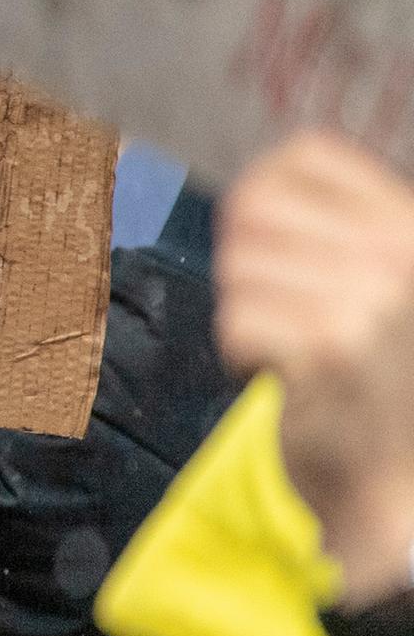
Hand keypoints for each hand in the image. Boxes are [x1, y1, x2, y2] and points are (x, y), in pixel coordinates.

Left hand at [218, 131, 413, 602]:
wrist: (398, 479)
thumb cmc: (380, 373)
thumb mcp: (388, 275)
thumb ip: (341, 223)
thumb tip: (258, 175)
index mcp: (411, 224)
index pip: (303, 155)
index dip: (262, 195)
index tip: (272, 242)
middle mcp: (399, 255)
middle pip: (252, 209)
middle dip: (246, 264)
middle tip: (281, 309)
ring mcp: (369, 301)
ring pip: (238, 267)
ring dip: (246, 312)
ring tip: (295, 346)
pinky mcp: (328, 350)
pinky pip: (238, 319)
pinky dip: (244, 353)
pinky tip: (286, 374)